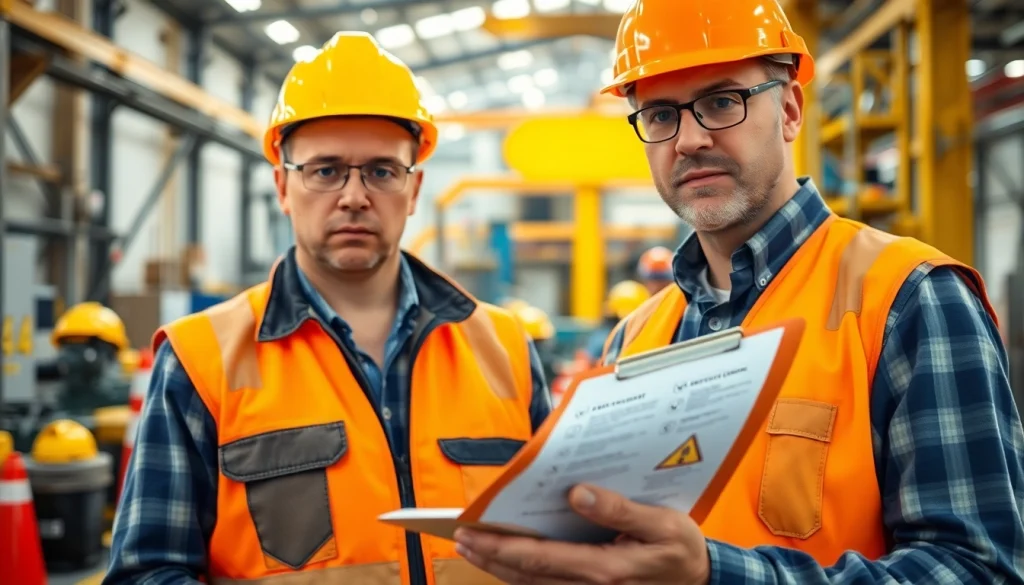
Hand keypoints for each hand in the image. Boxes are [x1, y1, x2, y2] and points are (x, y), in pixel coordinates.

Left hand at [454, 484, 709, 584]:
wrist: (703, 582)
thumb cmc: (682, 550)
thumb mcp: (661, 523)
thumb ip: (617, 509)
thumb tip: (577, 493)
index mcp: (604, 569)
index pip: (537, 558)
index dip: (500, 547)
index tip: (471, 533)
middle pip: (526, 575)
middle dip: (489, 557)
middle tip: (458, 538)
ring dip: (500, 568)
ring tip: (474, 547)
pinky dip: (523, 575)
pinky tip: (508, 560)